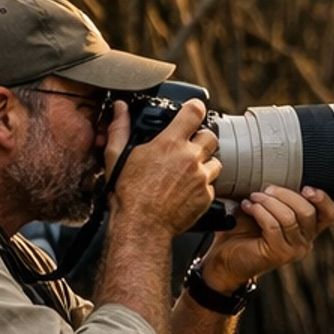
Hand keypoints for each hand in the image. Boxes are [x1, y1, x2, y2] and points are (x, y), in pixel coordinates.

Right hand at [108, 99, 220, 238]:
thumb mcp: (117, 157)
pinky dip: (203, 186)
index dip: (195, 109)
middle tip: (189, 148)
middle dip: (201, 140)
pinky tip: (187, 190)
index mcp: (170, 143)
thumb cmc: (129, 195)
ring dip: (205, 164)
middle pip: (210, 136)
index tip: (193, 111)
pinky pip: (212, 185)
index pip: (194, 112)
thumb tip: (120, 110)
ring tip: (189, 172)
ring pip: (215, 162)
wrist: (142, 225)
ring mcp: (200, 178)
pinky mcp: (206, 196)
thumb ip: (120, 129)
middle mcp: (189, 158)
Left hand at [198, 185, 333, 293]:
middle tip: (266, 188)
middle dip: (286, 194)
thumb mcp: (267, 208)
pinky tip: (248, 207)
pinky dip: (259, 212)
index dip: (323, 199)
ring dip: (269, 202)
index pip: (330, 214)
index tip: (306, 187)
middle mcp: (306, 241)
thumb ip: (279, 196)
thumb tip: (277, 170)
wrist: (226, 257)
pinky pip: (273, 226)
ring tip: (254, 197)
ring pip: (290, 217)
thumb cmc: (246, 230)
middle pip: (308, 211)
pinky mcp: (279, 254)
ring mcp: (294, 249)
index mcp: (308, 228)